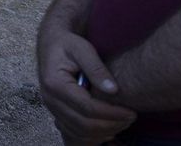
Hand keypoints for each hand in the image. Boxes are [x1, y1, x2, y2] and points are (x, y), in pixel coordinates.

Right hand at [37, 24, 135, 145]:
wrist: (51, 43)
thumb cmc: (68, 43)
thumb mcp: (82, 48)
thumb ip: (96, 68)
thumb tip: (113, 90)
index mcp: (55, 84)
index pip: (87, 108)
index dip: (112, 113)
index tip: (131, 112)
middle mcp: (50, 100)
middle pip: (83, 125)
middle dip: (111, 125)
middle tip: (130, 118)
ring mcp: (52, 108)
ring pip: (79, 133)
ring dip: (103, 133)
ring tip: (122, 123)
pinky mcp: (56, 112)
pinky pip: (74, 133)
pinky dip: (92, 136)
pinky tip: (109, 130)